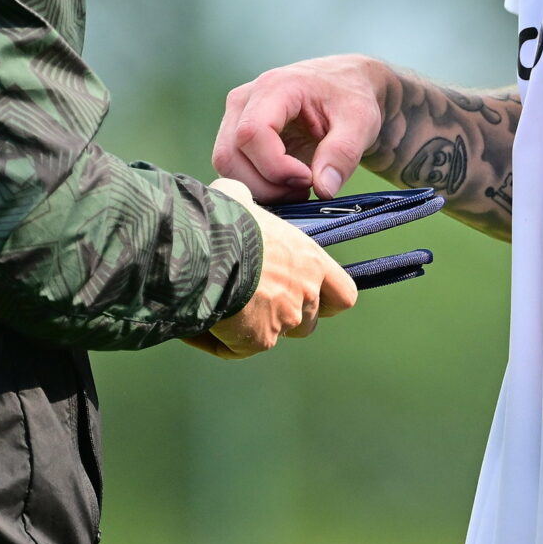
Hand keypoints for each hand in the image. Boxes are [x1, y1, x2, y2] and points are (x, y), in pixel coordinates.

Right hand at [183, 179, 359, 358]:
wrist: (206, 250)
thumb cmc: (225, 221)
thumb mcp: (241, 198)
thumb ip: (248, 204)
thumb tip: (235, 196)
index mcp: (309, 260)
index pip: (343, 294)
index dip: (328, 299)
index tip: (311, 296)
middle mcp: (305, 293)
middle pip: (308, 322)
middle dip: (285, 317)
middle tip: (255, 301)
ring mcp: (284, 321)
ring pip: (272, 336)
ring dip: (253, 328)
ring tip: (221, 308)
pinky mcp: (257, 342)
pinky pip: (236, 347)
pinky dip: (218, 339)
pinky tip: (199, 319)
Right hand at [212, 54, 390, 203]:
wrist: (344, 85)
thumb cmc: (351, 97)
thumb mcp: (360, 121)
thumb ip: (343, 153)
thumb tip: (323, 189)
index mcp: (274, 87)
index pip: (252, 134)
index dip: (276, 167)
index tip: (309, 179)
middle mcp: (244, 100)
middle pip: (230, 155)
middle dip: (267, 185)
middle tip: (306, 189)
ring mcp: (235, 118)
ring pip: (226, 167)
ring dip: (261, 190)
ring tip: (299, 187)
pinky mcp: (236, 136)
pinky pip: (234, 170)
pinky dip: (258, 187)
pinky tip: (287, 185)